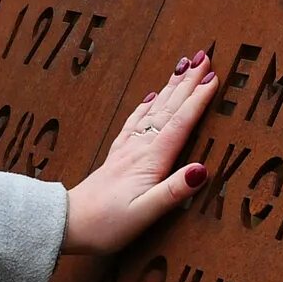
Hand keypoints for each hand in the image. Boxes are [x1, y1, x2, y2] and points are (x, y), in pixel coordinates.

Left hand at [62, 49, 217, 253]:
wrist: (68, 224)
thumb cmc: (106, 224)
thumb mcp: (144, 214)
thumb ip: (173, 191)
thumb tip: (202, 169)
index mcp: (150, 161)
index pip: (179, 123)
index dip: (198, 100)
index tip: (214, 78)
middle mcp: (139, 149)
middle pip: (168, 109)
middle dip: (187, 83)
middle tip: (204, 57)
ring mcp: (126, 150)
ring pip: (153, 110)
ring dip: (170, 88)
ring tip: (183, 66)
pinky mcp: (117, 156)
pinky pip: (135, 122)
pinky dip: (146, 106)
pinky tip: (151, 97)